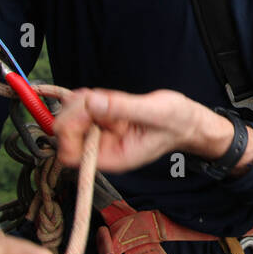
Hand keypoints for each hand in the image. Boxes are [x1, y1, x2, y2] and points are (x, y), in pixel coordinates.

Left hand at [52, 88, 206, 171]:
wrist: (187, 121)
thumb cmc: (177, 123)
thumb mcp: (155, 113)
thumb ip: (123, 108)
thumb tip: (92, 102)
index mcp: (113, 157)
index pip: (70, 154)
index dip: (71, 131)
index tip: (87, 111)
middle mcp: (103, 148)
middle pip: (65, 133)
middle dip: (77, 111)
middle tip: (98, 99)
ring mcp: (100, 134)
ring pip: (71, 116)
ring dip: (84, 101)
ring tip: (109, 98)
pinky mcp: (102, 120)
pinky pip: (81, 107)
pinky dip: (88, 96)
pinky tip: (106, 96)